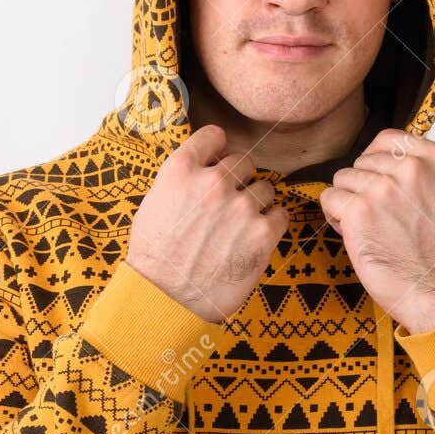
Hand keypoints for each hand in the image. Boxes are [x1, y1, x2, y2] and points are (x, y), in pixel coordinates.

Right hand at [126, 123, 290, 322]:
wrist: (164, 298)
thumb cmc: (154, 257)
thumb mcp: (154, 204)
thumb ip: (181, 181)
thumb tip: (206, 169)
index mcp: (181, 170)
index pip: (213, 135)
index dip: (218, 148)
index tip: (218, 160)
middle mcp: (213, 182)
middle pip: (244, 161)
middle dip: (238, 180)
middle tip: (227, 204)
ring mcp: (240, 206)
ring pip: (265, 188)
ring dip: (256, 203)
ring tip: (239, 226)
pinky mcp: (262, 233)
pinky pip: (280, 214)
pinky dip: (271, 224)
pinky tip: (254, 237)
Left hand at [317, 129, 434, 333]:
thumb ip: (418, 173)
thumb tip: (381, 163)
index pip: (385, 140)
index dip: (374, 163)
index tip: (379, 183)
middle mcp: (410, 168)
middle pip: (360, 162)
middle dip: (362, 188)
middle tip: (380, 217)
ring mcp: (383, 188)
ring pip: (341, 179)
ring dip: (348, 203)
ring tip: (371, 228)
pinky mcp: (359, 211)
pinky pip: (329, 199)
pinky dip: (336, 218)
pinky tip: (357, 235)